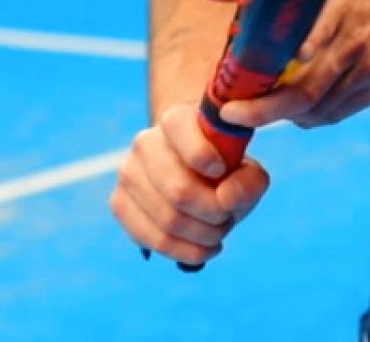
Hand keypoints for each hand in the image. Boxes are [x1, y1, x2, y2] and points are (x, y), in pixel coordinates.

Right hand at [110, 104, 268, 265]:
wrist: (202, 181)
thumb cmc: (228, 172)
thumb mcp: (249, 173)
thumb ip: (248, 182)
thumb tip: (224, 199)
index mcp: (177, 119)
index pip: (177, 127)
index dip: (203, 155)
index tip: (223, 171)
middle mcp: (146, 143)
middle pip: (178, 190)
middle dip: (213, 212)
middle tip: (229, 216)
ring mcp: (128, 173)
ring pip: (167, 218)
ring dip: (203, 234)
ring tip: (219, 232)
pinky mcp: (119, 203)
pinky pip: (152, 238)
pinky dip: (185, 250)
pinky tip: (205, 248)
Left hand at [201, 0, 369, 129]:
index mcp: (336, 6)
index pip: (303, 43)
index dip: (271, 75)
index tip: (236, 93)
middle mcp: (355, 40)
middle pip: (305, 92)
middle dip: (265, 112)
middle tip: (234, 115)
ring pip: (321, 110)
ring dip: (289, 117)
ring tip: (265, 110)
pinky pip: (341, 112)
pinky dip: (315, 116)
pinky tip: (300, 108)